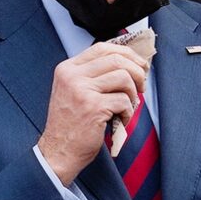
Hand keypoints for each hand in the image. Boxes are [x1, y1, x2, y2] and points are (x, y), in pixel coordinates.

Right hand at [38, 43, 148, 184]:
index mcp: (67, 69)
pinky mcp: (93, 107)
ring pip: (124, 77)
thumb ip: (92, 75)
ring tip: (128, 106)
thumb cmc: (71, 124)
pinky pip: (124, 101)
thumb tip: (128, 62)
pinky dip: (128, 112)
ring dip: (133, 93)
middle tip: (142, 86)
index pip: (102, 48)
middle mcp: (72, 76)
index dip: (126, 53)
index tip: (139, 64)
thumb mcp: (73, 91)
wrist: (58, 152)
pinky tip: (121, 120)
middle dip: (137, 71)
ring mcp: (82, 90)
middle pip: (116, 59)